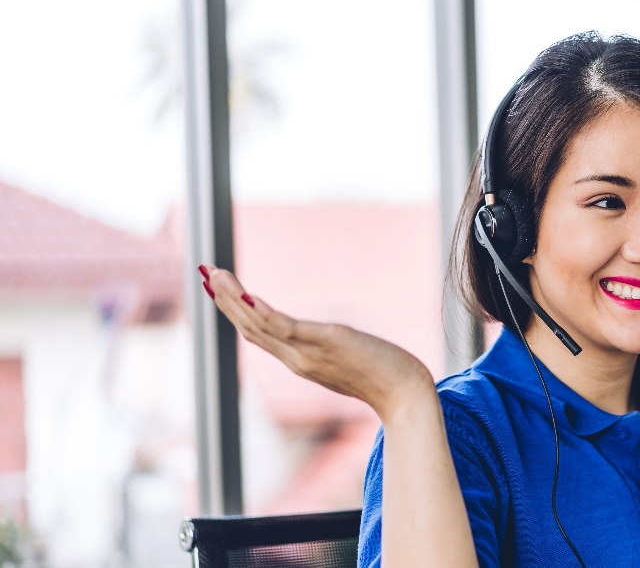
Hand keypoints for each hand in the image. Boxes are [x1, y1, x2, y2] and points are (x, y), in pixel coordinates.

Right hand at [197, 265, 434, 418]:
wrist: (406, 395)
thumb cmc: (383, 376)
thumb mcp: (346, 359)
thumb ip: (327, 349)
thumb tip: (324, 335)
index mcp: (299, 360)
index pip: (258, 333)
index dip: (234, 311)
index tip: (216, 288)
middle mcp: (297, 359)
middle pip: (250, 328)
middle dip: (225, 300)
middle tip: (204, 273)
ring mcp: (308, 353)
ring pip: (260, 325)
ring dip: (234, 299)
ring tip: (215, 275)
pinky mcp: (327, 342)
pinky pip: (287, 328)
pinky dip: (264, 312)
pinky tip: (247, 296)